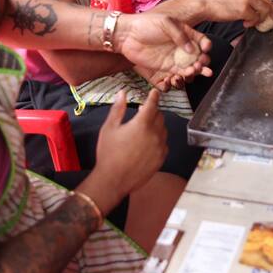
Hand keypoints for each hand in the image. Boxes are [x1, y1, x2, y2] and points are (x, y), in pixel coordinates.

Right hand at [87, 90, 167, 211]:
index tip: (155, 92)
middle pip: (159, 116)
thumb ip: (118, 109)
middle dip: (153, 111)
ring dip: (157, 124)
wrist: (113, 181)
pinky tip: (149, 142)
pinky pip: (164, 143)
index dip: (154, 96)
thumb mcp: (109, 128)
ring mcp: (159, 147)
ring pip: (163, 129)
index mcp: (142, 124)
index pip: (152, 104)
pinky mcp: (161, 159)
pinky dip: (159, 139)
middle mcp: (154, 134)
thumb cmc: (108, 153)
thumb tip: (122, 93)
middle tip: (143, 112)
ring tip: (145, 128)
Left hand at [119, 12, 211, 87]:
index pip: (199, 40)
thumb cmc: (146, 24)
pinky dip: (185, 75)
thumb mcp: (166, 22)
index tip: (206, 49)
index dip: (205, 45)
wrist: (128, 35)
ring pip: (190, 65)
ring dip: (196, 69)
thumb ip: (180, 34)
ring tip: (196, 70)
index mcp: (183, 32)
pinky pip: (179, 72)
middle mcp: (181, 45)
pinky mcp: (166, 66)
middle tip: (202, 63)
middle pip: (197, 55)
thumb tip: (191, 48)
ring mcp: (174, 57)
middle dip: (203, 60)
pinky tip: (188, 74)